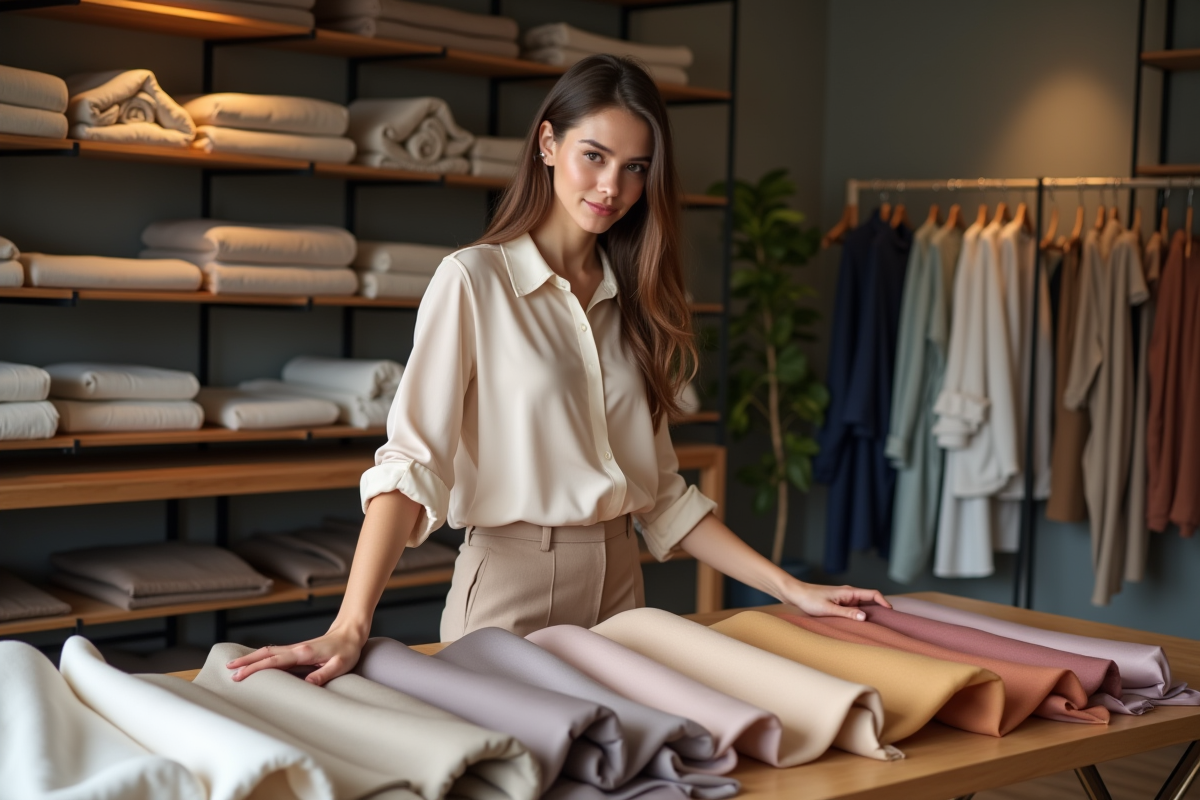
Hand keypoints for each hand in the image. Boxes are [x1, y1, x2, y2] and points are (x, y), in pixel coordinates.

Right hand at [226, 622, 366, 685]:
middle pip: (265, 653)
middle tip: (228, 670)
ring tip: (234, 666)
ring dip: (251, 658)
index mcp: (303, 653)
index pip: (274, 660)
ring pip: (268, 651)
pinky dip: (261, 656)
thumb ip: (324, 674)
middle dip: (246, 662)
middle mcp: (296, 648)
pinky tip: (254, 662)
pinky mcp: (297, 650)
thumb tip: (308, 683)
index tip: (240, 675)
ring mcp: (295, 648)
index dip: (256, 668)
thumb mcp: (340, 664)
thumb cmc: (347, 650)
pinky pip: (274, 653)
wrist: (350, 632)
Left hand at [778, 579, 890, 620]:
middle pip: (870, 601)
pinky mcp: (838, 603)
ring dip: (869, 614)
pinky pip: (853, 609)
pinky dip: (859, 616)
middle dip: (879, 610)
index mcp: (849, 592)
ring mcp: (844, 598)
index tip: (891, 613)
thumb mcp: (828, 608)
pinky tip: (859, 625)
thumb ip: (847, 613)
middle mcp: (849, 594)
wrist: (795, 594)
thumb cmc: (810, 599)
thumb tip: (865, 617)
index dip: (884, 602)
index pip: (873, 594)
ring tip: (876, 627)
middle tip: (888, 623)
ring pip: (862, 606)